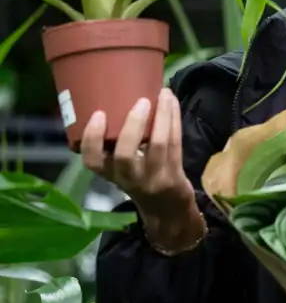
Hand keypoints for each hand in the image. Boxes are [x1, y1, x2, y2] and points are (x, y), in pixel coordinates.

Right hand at [83, 88, 201, 249]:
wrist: (166, 208)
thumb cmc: (139, 178)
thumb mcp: (119, 167)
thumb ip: (113, 143)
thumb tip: (115, 97)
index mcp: (109, 173)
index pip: (92, 161)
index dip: (93, 139)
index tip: (98, 114)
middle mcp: (129, 178)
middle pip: (125, 155)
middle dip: (133, 126)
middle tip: (141, 101)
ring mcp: (154, 177)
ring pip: (159, 144)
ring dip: (162, 115)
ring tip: (163, 93)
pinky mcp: (174, 173)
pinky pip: (176, 143)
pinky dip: (174, 120)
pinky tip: (172, 102)